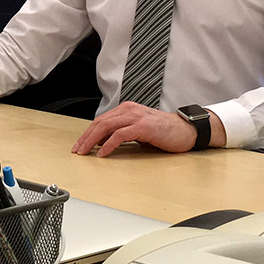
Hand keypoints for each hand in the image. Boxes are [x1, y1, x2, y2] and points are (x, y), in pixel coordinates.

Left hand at [71, 102, 196, 156]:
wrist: (186, 131)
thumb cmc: (164, 132)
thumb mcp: (138, 130)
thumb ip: (122, 132)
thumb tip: (103, 142)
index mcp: (127, 109)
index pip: (101, 120)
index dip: (88, 133)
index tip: (79, 145)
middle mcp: (129, 109)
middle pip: (100, 122)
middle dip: (85, 137)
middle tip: (77, 150)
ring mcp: (136, 117)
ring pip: (106, 127)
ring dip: (92, 141)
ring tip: (85, 152)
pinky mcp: (143, 126)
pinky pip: (119, 135)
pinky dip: (108, 145)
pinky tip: (102, 153)